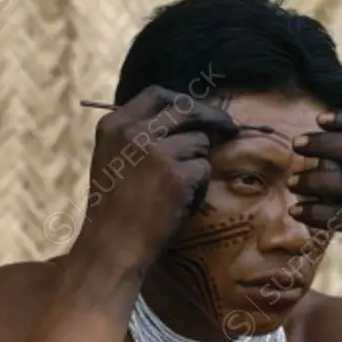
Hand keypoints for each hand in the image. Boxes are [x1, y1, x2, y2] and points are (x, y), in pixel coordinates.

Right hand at [70, 85, 237, 275]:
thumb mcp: (113, 161)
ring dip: (197, 165)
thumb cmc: (114, 212)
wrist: (112, 246)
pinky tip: (180, 205)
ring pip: (199, 142)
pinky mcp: (176, 173)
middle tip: (229, 128)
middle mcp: (133, 131)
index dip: (182, 100)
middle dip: (212, 117)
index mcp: (114, 125)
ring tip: (178, 192)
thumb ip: (137, 136)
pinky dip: (198, 188)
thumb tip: (182, 120)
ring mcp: (155, 150)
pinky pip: (203, 169)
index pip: (156, 94)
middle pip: (186, 109)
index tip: (198, 111)